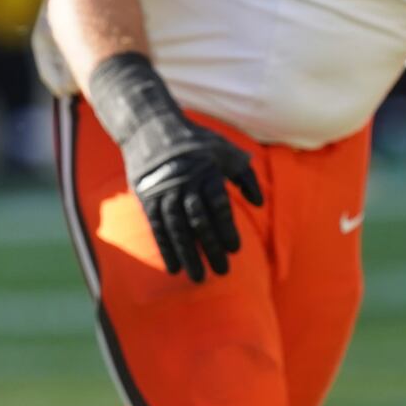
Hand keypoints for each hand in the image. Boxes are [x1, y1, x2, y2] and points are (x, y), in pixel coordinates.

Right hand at [86, 52, 262, 282]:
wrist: (150, 127)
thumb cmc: (195, 141)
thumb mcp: (225, 150)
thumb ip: (245, 176)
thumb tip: (259, 203)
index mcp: (207, 171)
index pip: (218, 207)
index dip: (227, 230)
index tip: (235, 250)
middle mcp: (184, 183)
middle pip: (199, 222)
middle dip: (210, 249)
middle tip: (221, 272)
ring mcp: (163, 191)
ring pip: (177, 228)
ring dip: (188, 255)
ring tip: (197, 277)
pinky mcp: (147, 197)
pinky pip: (157, 227)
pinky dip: (165, 248)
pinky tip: (174, 267)